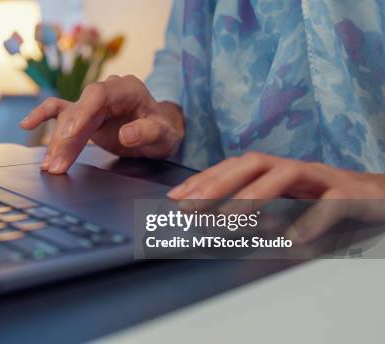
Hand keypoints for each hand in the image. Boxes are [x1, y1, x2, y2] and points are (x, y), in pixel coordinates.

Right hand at [20, 75, 184, 173]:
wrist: (161, 131)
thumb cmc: (164, 130)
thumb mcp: (164, 134)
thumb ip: (147, 132)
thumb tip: (125, 134)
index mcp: (126, 89)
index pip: (98, 95)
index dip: (81, 112)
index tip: (69, 134)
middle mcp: (106, 92)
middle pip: (78, 110)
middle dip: (65, 139)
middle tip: (57, 164)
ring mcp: (93, 103)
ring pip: (67, 119)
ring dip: (57, 144)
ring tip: (50, 167)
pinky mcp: (84, 115)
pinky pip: (59, 112)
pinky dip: (43, 118)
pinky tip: (26, 126)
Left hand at [167, 152, 384, 243]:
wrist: (381, 197)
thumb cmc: (327, 201)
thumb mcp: (287, 202)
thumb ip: (256, 208)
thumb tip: (213, 221)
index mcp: (278, 169)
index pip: (235, 166)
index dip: (204, 179)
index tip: (175, 197)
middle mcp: (296, 168)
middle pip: (254, 163)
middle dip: (218, 182)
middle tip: (191, 205)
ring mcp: (323, 178)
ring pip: (286, 174)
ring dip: (254, 196)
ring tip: (229, 220)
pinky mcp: (351, 194)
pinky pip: (330, 203)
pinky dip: (311, 219)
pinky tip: (292, 238)